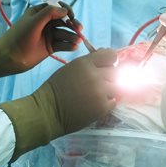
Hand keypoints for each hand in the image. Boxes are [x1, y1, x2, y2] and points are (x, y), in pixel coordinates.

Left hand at [0, 3, 79, 84]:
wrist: (10, 56)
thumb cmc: (20, 36)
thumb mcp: (34, 21)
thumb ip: (49, 13)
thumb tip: (65, 10)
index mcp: (39, 12)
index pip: (57, 7)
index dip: (66, 10)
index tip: (70, 16)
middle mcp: (45, 23)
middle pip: (64, 21)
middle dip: (72, 24)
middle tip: (79, 29)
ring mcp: (48, 35)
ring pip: (64, 33)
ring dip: (72, 36)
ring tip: (77, 41)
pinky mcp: (50, 47)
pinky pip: (63, 44)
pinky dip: (69, 45)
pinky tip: (73, 47)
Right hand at [0, 49, 117, 159]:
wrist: (49, 110)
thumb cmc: (57, 87)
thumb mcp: (72, 67)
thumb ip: (90, 63)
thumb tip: (109, 60)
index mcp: (85, 63)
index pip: (111, 56)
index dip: (110, 61)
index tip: (106, 66)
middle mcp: (95, 76)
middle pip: (116, 72)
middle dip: (109, 76)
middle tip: (99, 83)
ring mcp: (100, 92)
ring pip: (117, 87)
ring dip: (109, 90)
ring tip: (96, 95)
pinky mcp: (102, 108)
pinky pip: (113, 101)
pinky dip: (106, 102)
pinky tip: (95, 103)